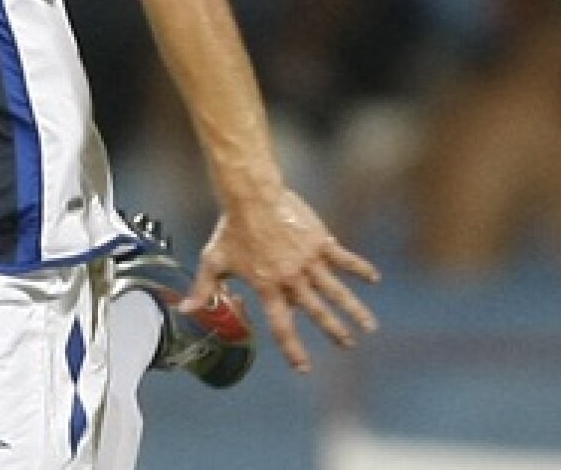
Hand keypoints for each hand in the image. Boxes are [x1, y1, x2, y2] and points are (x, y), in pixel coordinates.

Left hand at [182, 189, 379, 372]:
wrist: (251, 194)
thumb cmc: (231, 227)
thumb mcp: (214, 260)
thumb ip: (204, 289)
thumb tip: (186, 309)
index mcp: (267, 286)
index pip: (282, 326)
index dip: (293, 349)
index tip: (304, 367)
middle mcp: (291, 278)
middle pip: (316, 312)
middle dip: (333, 332)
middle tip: (347, 345)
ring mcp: (308, 259)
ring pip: (336, 291)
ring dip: (354, 310)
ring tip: (369, 327)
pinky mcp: (320, 240)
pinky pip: (344, 258)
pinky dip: (360, 269)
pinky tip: (374, 279)